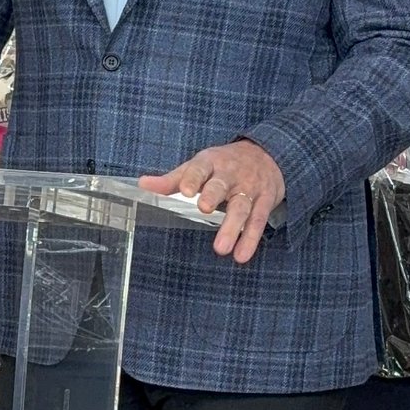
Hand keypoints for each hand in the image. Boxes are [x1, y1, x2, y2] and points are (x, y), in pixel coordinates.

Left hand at [140, 139, 284, 263]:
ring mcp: (249, 187)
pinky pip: (258, 220)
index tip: (184, 190)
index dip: (192, 178)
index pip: (200, 168)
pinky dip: (250, 238)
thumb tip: (143, 185)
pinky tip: (241, 255)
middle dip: (212, 195)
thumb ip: (172, 180)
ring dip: (232, 227)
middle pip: (221, 185)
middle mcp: (231, 173)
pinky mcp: (265, 200)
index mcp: (211, 162)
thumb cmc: (224, 164)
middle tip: (204, 208)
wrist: (266, 154)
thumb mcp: (199, 166)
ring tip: (221, 248)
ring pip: (241, 206)